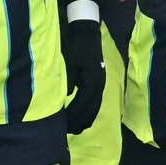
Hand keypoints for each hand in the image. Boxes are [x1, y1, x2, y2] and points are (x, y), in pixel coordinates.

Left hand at [63, 18, 105, 133]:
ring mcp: (101, 84)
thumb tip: (65, 96)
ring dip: (86, 119)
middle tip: (67, 132)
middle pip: (92, 109)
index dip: (74, 115)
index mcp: (93, 79)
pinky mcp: (99, 83)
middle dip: (80, 121)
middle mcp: (100, 84)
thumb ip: (68, 78)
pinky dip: (90, 113)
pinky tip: (83, 119)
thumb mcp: (69, 60)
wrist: (87, 32)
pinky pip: (96, 102)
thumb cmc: (76, 46)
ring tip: (75, 129)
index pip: (84, 103)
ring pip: (95, 107)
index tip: (64, 124)